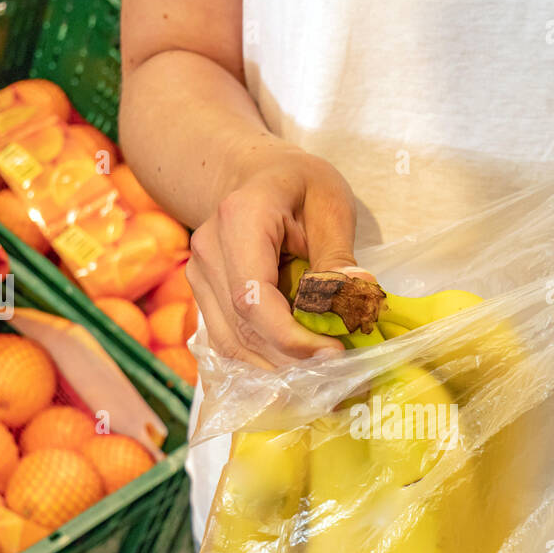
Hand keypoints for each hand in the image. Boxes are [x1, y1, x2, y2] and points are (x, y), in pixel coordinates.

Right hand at [186, 142, 362, 368]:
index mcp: (240, 219)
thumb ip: (338, 256)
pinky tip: (296, 366)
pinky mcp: (204, 296)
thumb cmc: (300, 187)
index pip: (253, 298)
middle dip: (291, 360)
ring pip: (232, 343)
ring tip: (320, 375)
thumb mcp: (331, 207)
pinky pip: (230, 341)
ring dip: (277, 368)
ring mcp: (199, 276)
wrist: (257, 177)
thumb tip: (354, 298)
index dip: (290, 337)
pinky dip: (263, 361)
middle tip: (337, 374)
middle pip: (242, 328)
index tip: (333, 353)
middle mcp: (208, 250)